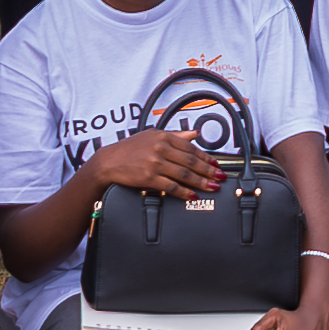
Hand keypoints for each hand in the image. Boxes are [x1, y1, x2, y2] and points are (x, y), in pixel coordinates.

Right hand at [92, 128, 227, 200]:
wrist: (108, 162)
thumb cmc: (129, 149)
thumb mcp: (151, 136)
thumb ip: (175, 135)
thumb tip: (195, 134)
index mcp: (163, 137)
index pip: (191, 148)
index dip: (206, 157)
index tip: (217, 165)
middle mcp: (160, 148)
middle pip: (191, 161)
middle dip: (209, 171)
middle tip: (220, 177)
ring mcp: (155, 163)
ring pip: (184, 174)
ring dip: (201, 182)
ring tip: (212, 187)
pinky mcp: (149, 178)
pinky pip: (171, 186)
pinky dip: (184, 192)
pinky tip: (192, 196)